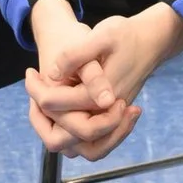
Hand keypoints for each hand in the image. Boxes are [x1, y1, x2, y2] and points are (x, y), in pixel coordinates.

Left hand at [25, 0, 182, 160]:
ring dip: (55, 130)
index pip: (56, 107)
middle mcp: (107, 115)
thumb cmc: (127, 36)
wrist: (152, 40)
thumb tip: (53, 74)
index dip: (36, 91)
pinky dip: (70, 131)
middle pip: (64, 138)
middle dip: (42, 119)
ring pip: (78, 147)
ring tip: (43, 105)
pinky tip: (59, 107)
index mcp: (101, 97)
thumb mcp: (103, 34)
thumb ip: (77, 54)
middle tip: (35, 94)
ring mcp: (111, 120)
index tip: (31, 72)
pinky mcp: (111, 119)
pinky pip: (87, 141)